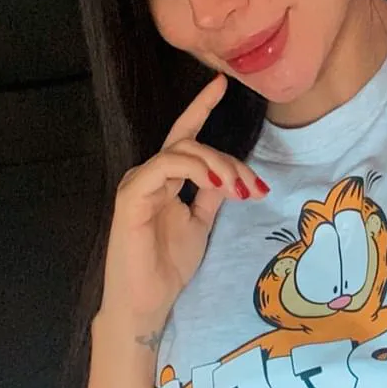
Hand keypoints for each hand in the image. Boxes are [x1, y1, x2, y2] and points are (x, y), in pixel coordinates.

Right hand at [99, 73, 268, 326]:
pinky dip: (195, 169)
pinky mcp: (132, 195)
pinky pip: (165, 166)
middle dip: (229, 159)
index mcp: (165, 180)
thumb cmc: (168, 267)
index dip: (201, 107)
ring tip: (241, 189)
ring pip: (182, 150)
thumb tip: (232, 174)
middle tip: (254, 187)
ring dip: (219, 165)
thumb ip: (212, 195)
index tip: (222, 84)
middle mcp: (150, 175)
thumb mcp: (201, 224)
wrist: (147, 303)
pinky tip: (218, 184)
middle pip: (192, 142)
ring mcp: (139, 183)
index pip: (185, 136)